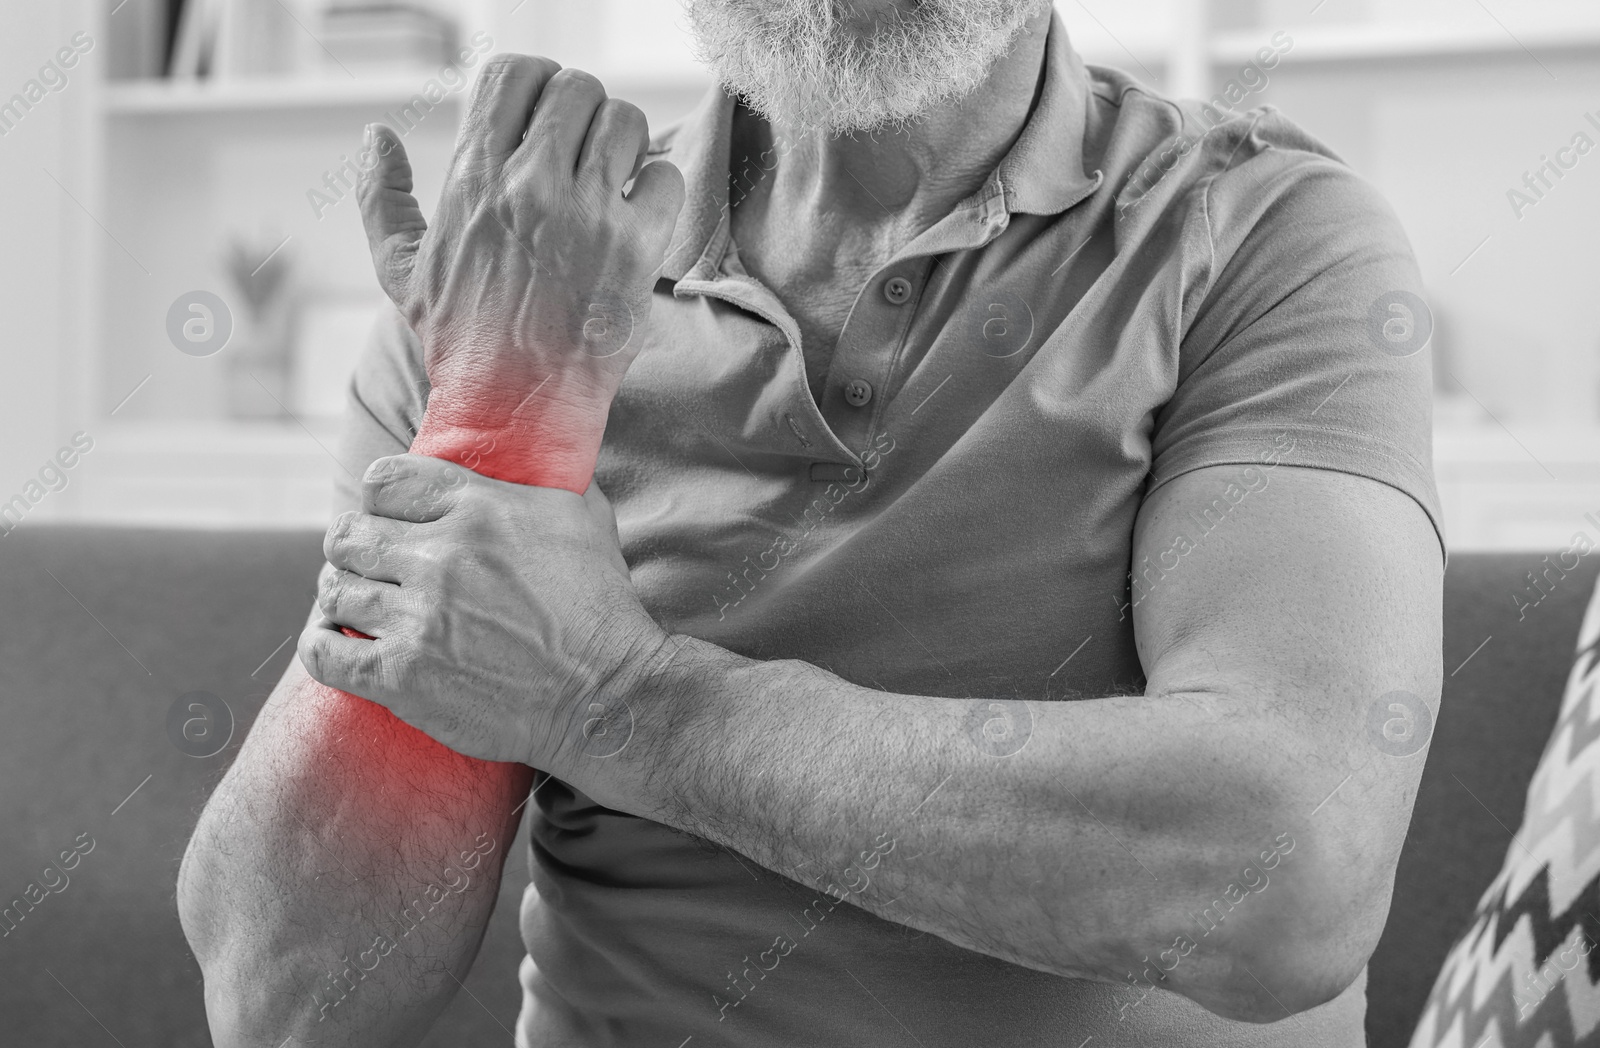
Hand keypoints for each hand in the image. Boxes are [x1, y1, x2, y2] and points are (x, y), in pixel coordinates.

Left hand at [297, 454, 668, 771]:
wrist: (609, 695)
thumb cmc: (601, 607)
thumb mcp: (583, 516)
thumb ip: (541, 477)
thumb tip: (525, 450)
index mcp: (480, 508)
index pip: (384, 481)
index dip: (378, 500)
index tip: (387, 521)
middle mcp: (442, 555)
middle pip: (349, 534)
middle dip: (354, 548)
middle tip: (370, 569)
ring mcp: (420, 618)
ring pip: (334, 589)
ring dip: (341, 596)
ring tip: (358, 607)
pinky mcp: (403, 677)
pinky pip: (325, 651)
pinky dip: (323, 644)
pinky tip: (338, 644)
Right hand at [357, 55, 684, 484]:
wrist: (512, 410)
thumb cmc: (460, 345)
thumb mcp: (402, 271)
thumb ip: (382, 199)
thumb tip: (375, 137)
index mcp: (473, 180)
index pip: (513, 75)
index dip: (538, 83)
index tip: (547, 116)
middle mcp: (528, 186)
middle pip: (577, 90)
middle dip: (586, 114)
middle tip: (586, 154)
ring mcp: (584, 214)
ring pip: (625, 122)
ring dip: (625, 146)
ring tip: (613, 183)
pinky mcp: (634, 246)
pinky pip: (663, 175)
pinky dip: (657, 188)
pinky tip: (638, 216)